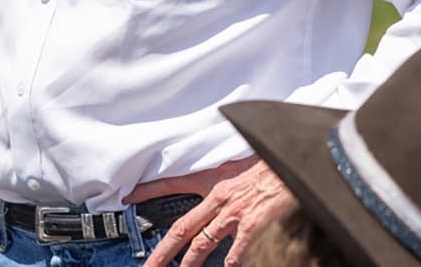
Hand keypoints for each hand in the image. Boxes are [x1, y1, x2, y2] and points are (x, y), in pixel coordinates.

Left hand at [140, 160, 295, 266]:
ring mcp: (234, 215)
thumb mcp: (239, 172)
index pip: (172, 185)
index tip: (127, 198)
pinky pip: (235, 252)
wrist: (293, 163)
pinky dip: (230, 264)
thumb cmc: (270, 170)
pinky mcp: (252, 226)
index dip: (147, 191)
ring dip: (188, 264)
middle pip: (181, 228)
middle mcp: (218, 201)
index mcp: (213, 185)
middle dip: (161, 251)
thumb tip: (215, 202)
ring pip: (202, 245)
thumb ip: (223, 189)